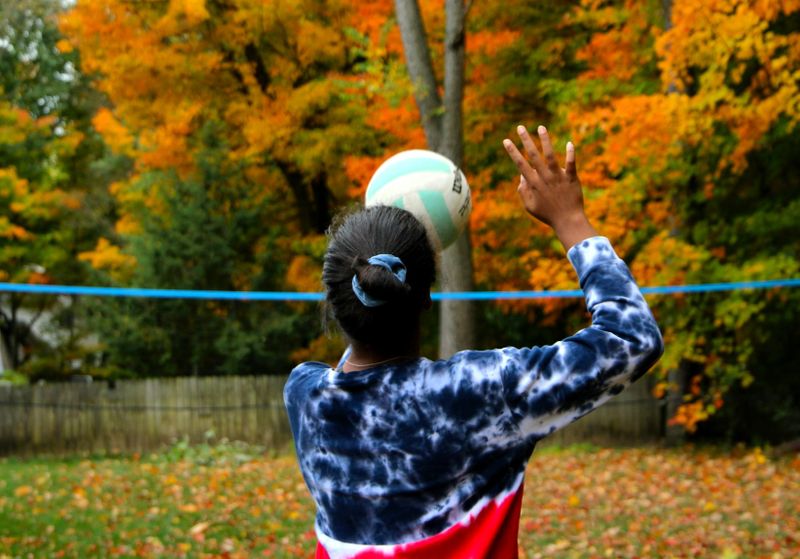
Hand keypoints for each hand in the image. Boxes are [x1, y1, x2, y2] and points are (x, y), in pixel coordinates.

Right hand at [503, 125, 596, 249]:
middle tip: (520, 127)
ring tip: (541, 127)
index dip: (513, 152)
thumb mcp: (530, 206)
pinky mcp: (571, 178)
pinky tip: (569, 143)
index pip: (520, 164)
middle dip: (525, 140)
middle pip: (534, 155)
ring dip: (545, 141)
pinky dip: (570, 153)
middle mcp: (545, 178)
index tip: (506, 141)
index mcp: (534, 184)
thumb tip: (521, 176)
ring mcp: (558, 177)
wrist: (568, 221)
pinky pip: (571, 164)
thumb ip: (523, 191)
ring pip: (551, 156)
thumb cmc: (548, 215)